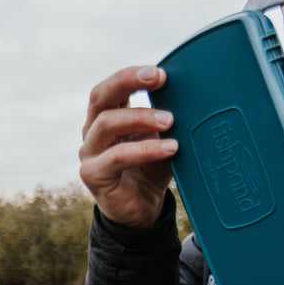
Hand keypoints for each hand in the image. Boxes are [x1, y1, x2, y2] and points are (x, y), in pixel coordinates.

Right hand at [79, 65, 177, 227]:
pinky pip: (116, 156)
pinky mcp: (93, 176)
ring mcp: (89, 153)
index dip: (131, 76)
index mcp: (106, 117)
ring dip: (141, 117)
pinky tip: (169, 148)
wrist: (143, 211)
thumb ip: (169, 119)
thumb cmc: (153, 170)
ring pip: (107, 123)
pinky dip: (145, 149)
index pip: (110, 88)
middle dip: (128, 81)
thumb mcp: (163, 138)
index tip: (159, 73)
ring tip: (171, 120)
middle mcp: (93, 132)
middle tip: (158, 78)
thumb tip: (194, 95)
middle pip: (100, 97)